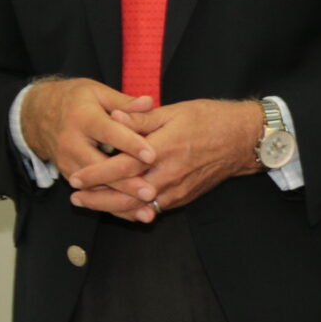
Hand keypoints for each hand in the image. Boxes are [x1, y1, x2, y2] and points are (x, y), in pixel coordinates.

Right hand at [24, 78, 154, 205]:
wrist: (36, 114)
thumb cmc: (76, 100)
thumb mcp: (98, 93)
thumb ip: (125, 103)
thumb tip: (149, 102)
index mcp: (83, 118)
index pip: (109, 132)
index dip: (131, 143)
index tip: (152, 155)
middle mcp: (72, 142)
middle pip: (100, 166)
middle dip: (125, 182)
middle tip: (150, 192)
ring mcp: (67, 161)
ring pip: (94, 185)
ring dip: (119, 199)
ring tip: (145, 210)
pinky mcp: (66, 173)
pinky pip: (89, 192)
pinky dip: (109, 203)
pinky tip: (131, 212)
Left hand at [71, 99, 264, 219]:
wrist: (245, 139)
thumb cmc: (211, 119)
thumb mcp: (175, 111)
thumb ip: (141, 119)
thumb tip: (113, 118)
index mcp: (164, 149)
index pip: (122, 167)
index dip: (96, 175)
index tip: (75, 179)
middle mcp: (170, 174)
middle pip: (126, 195)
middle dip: (98, 200)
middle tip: (76, 199)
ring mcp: (179, 189)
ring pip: (139, 207)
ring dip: (113, 208)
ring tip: (91, 204)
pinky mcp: (185, 196)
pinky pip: (155, 208)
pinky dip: (134, 210)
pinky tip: (119, 207)